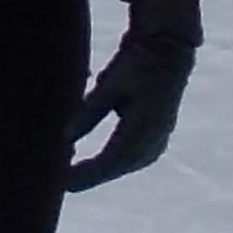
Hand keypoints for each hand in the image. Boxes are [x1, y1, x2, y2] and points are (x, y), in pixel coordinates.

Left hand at [66, 0, 201, 193]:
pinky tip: (96, 166)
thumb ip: (89, 110)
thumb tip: (66, 137)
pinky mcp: (159, 134)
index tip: (64, 182)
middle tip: (62, 182)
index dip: (87, 174)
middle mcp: (155, 136)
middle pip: (118, 167)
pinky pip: (134, 158)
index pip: (111, 159)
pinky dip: (114, 164)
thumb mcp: (109, 83)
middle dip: (91, 176)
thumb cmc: (137, 62)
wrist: (169, 51)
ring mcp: (160, 137)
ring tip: (75, 177)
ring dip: (102, 172)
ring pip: (127, 164)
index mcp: (144, 124)